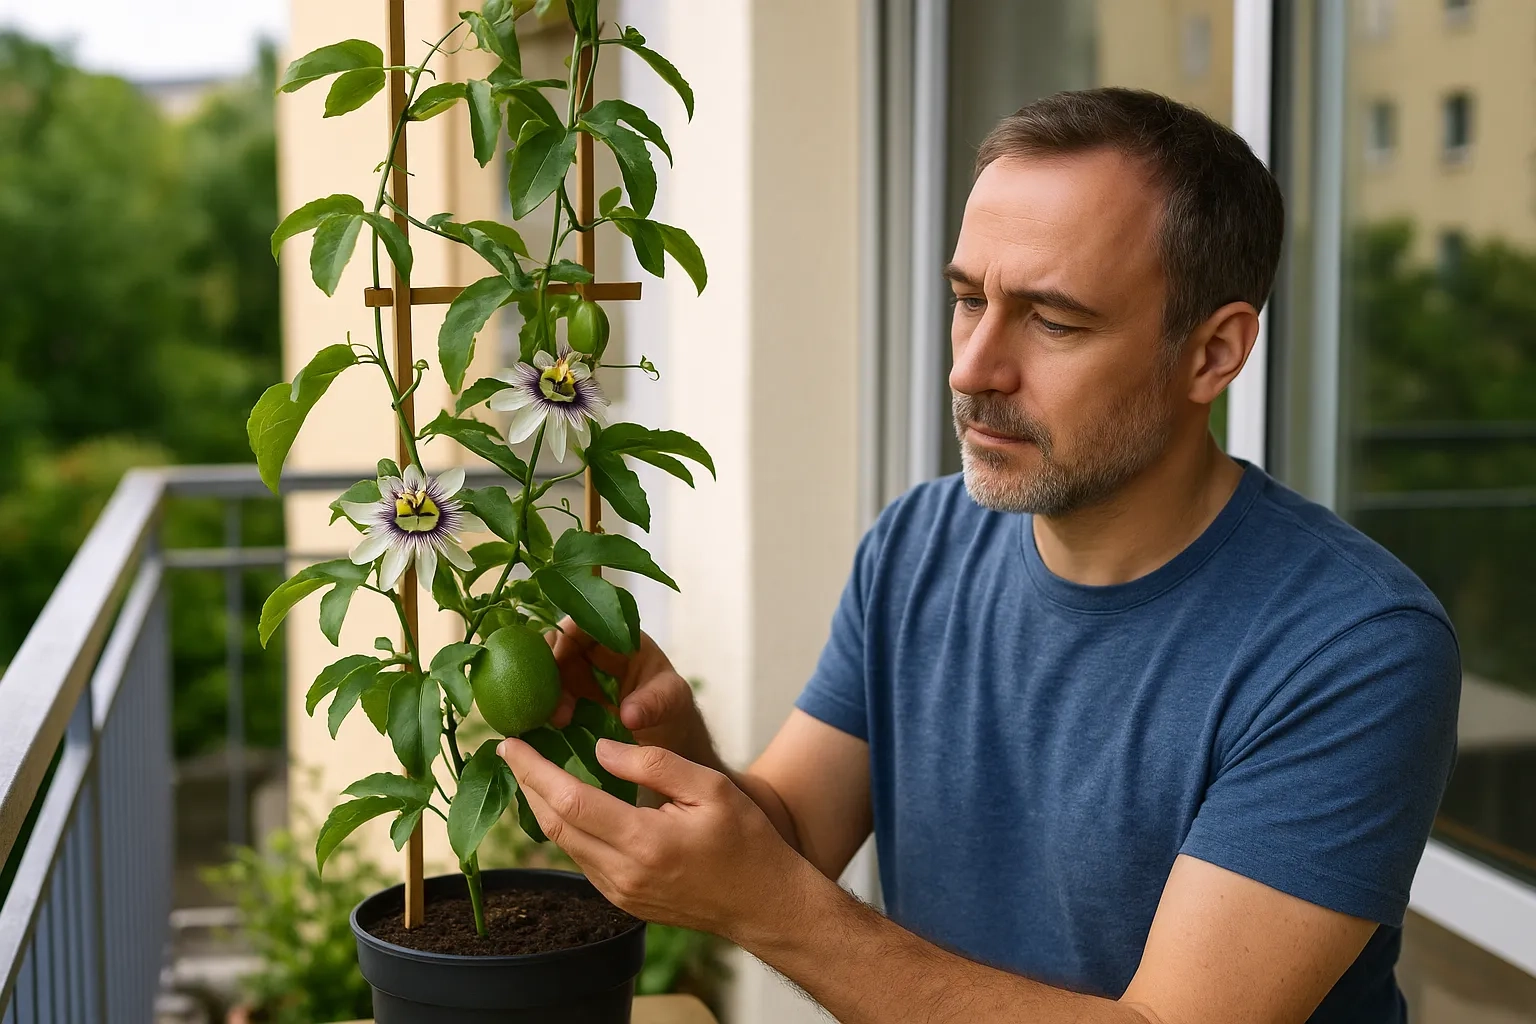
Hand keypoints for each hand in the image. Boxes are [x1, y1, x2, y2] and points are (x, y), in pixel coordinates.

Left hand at [498, 736, 813, 942]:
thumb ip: (652, 763)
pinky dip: (567, 829)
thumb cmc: (746, 839)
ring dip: (543, 807)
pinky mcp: (624, 901)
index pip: (570, 801)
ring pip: (564, 845)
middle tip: (512, 750)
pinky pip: (583, 860)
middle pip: (555, 825)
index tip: (511, 743)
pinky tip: (567, 804)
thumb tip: (599, 748)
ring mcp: (621, 893)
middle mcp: (625, 873)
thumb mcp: (710, 787)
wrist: (764, 903)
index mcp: (645, 841)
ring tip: (533, 771)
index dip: (534, 770)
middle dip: (528, 784)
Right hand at [545, 618, 717, 768]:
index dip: (565, 638)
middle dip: (550, 672)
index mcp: (621, 637)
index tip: (556, 665)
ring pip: (549, 672)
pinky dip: (545, 708)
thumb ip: (653, 703)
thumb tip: (628, 715)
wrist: (670, 737)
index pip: (584, 622)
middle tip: (558, 710)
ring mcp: (581, 673)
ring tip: (558, 722)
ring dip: (547, 695)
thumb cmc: (673, 707)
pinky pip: (549, 695)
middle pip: (557, 646)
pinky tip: (547, 726)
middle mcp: (596, 650)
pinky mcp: (572, 697)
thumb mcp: (671, 702)